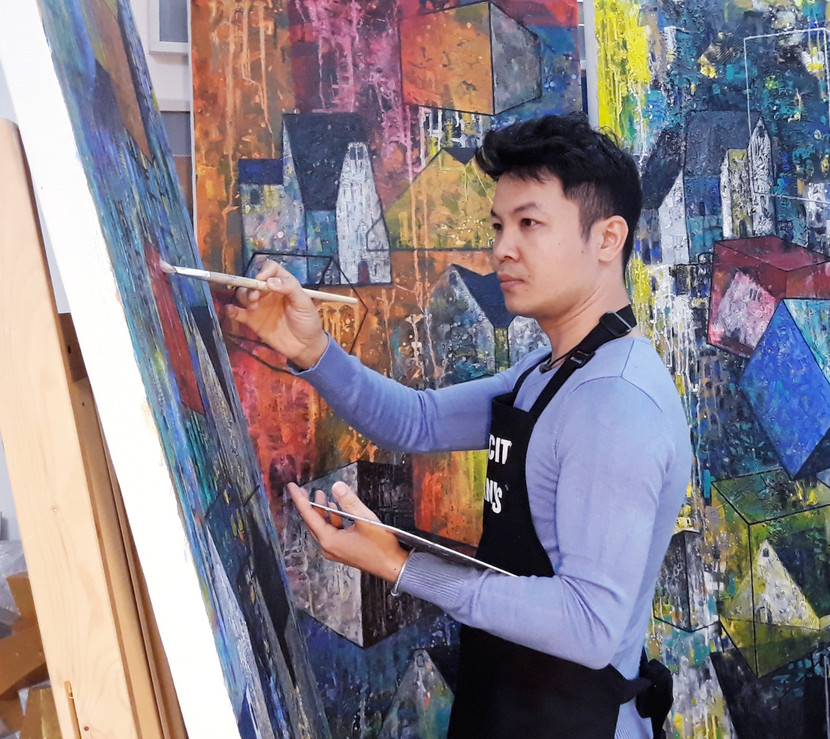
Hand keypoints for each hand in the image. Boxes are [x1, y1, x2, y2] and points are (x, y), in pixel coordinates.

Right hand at [225, 260, 328, 368]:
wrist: (305, 347)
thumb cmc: (308, 322)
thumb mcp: (304, 303)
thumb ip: (290, 288)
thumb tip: (270, 281)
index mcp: (283, 285)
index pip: (271, 269)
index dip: (265, 271)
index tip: (262, 280)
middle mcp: (269, 293)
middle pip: (253, 281)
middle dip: (251, 286)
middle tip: (256, 298)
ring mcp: (260, 306)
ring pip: (244, 294)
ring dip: (244, 296)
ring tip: (253, 306)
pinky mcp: (253, 320)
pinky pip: (238, 312)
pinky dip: (231, 310)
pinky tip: (230, 310)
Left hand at [288, 481, 408, 583]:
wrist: (393, 566)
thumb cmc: (381, 547)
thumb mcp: (366, 520)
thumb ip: (350, 502)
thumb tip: (337, 486)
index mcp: (329, 540)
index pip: (309, 516)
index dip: (300, 499)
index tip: (292, 487)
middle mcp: (328, 547)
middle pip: (312, 522)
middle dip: (308, 504)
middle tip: (302, 489)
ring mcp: (335, 550)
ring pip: (322, 527)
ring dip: (321, 511)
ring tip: (320, 495)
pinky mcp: (342, 550)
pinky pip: (330, 532)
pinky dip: (331, 519)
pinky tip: (335, 509)